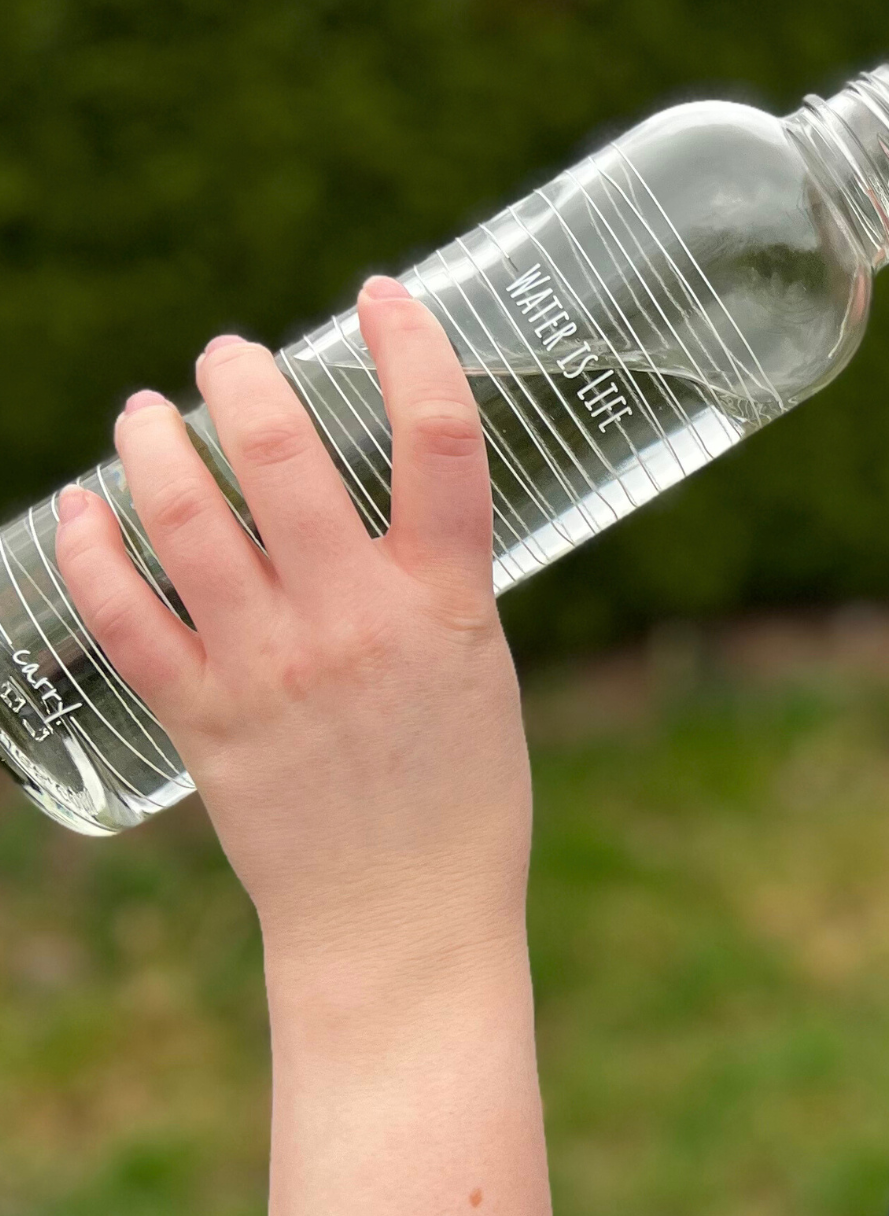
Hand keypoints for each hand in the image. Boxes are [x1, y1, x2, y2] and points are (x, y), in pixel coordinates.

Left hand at [55, 277, 531, 1041]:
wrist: (404, 921)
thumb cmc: (462, 799)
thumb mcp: (482, 673)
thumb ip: (434, 590)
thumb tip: (386, 518)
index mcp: (446, 605)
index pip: (442, 441)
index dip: (413, 347)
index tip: (385, 294)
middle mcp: (356, 621)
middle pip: (289, 456)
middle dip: (245, 379)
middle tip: (227, 355)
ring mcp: (271, 667)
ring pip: (189, 517)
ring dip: (156, 442)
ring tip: (145, 411)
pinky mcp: (203, 718)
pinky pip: (123, 613)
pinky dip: (88, 547)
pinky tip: (78, 506)